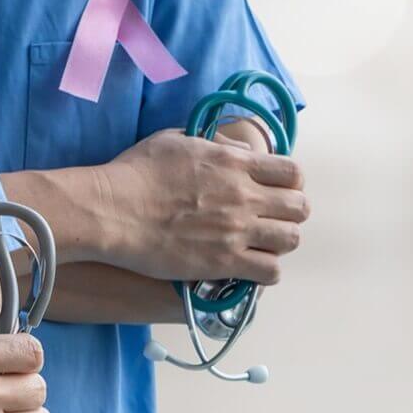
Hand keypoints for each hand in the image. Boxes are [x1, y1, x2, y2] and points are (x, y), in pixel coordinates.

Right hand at [97, 127, 309, 283]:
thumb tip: (238, 151)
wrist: (112, 211)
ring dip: (279, 242)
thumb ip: (215, 145)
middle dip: (289, 213)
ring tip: (261, 244)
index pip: (292, 173)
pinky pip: (271, 272)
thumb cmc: (136, 172)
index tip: (276, 189)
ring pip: (290, 240)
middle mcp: (244, 196)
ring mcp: (237, 231)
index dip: (290, 183)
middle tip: (270, 219)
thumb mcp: (177, 140)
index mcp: (235, 163)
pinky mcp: (224, 262)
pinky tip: (250, 267)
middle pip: (299, 208)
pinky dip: (266, 271)